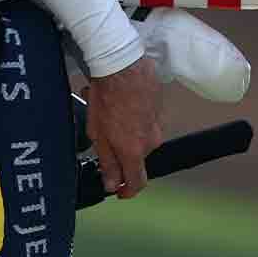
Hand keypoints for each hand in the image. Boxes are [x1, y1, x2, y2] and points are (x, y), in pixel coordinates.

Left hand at [83, 55, 161, 198]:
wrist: (123, 65)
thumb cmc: (108, 96)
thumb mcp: (98, 134)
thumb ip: (107, 162)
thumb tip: (111, 183)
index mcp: (134, 151)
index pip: (137, 182)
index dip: (127, 191)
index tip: (119, 192)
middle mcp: (151, 141)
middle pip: (135, 157)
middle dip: (118, 150)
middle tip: (101, 134)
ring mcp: (157, 124)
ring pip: (139, 137)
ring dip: (124, 130)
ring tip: (106, 112)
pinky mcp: (159, 108)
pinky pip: (145, 120)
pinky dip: (132, 116)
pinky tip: (118, 102)